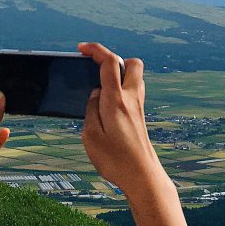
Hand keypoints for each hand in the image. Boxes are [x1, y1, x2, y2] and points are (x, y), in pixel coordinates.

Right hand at [78, 42, 169, 199]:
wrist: (142, 177)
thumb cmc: (116, 160)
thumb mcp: (91, 136)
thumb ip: (90, 110)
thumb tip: (94, 94)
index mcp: (116, 100)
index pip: (109, 62)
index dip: (95, 49)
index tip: (81, 48)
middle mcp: (131, 99)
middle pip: (132, 63)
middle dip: (114, 59)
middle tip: (95, 68)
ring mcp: (138, 108)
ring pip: (135, 78)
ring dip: (119, 75)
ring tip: (99, 88)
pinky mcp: (140, 118)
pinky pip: (132, 94)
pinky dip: (121, 91)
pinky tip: (108, 107)